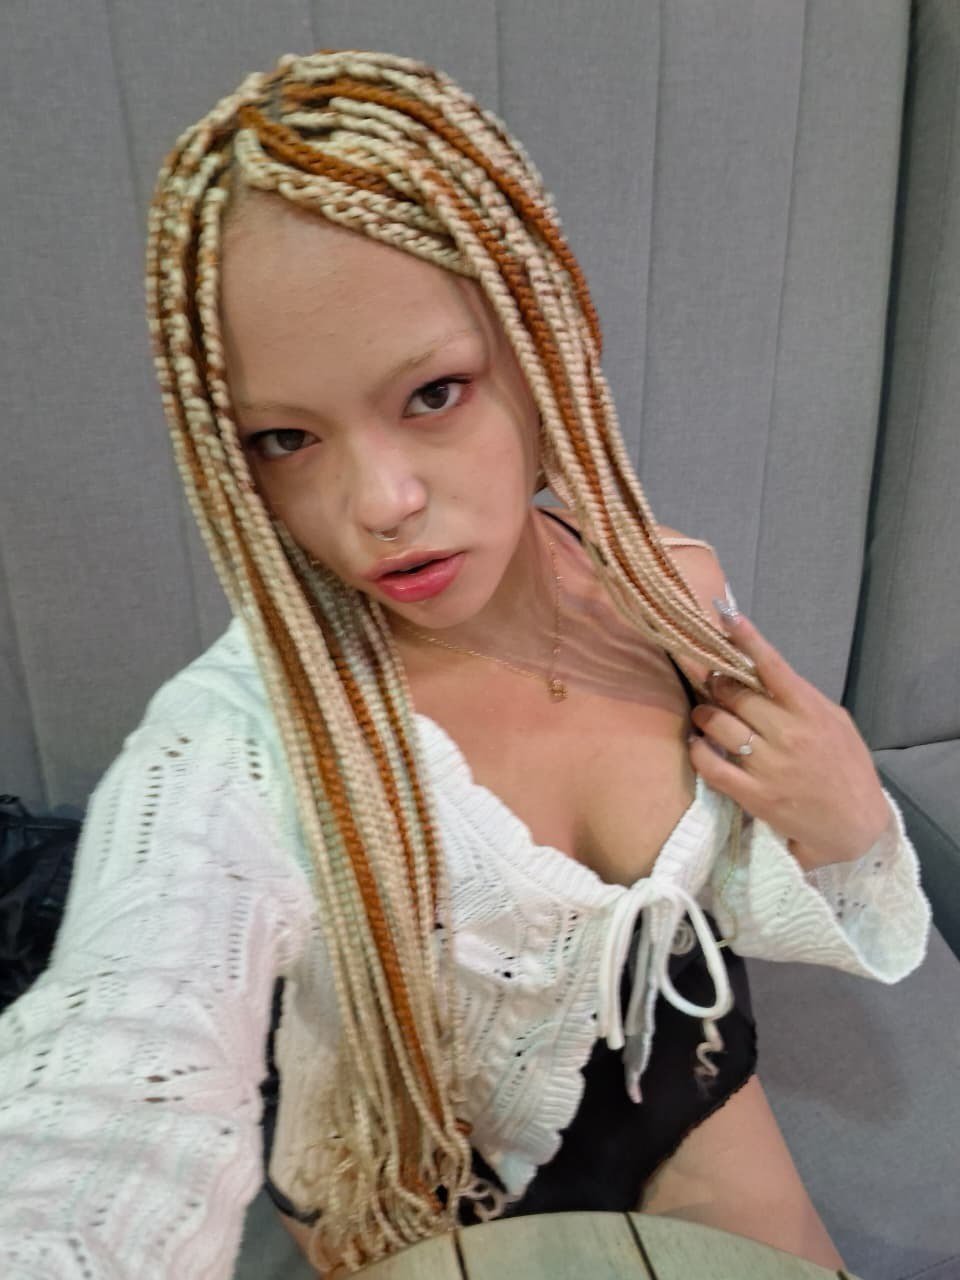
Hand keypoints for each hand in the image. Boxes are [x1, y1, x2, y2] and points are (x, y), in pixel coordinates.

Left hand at [687, 603, 891, 869]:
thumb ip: (801, 697)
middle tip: (710, 683)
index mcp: (810, 711)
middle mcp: (788, 734)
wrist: (857, 825)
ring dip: (704, 714)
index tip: (725, 616)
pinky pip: (712, 765)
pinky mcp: (754, 795)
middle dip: (716, 684)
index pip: (773, 666)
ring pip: (718, 725)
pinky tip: (697, 744)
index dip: (747, 639)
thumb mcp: (835, 722)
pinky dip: (698, 750)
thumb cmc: (846, 768)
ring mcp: (769, 765)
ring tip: (705, 714)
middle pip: (734, 694)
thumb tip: (762, 670)